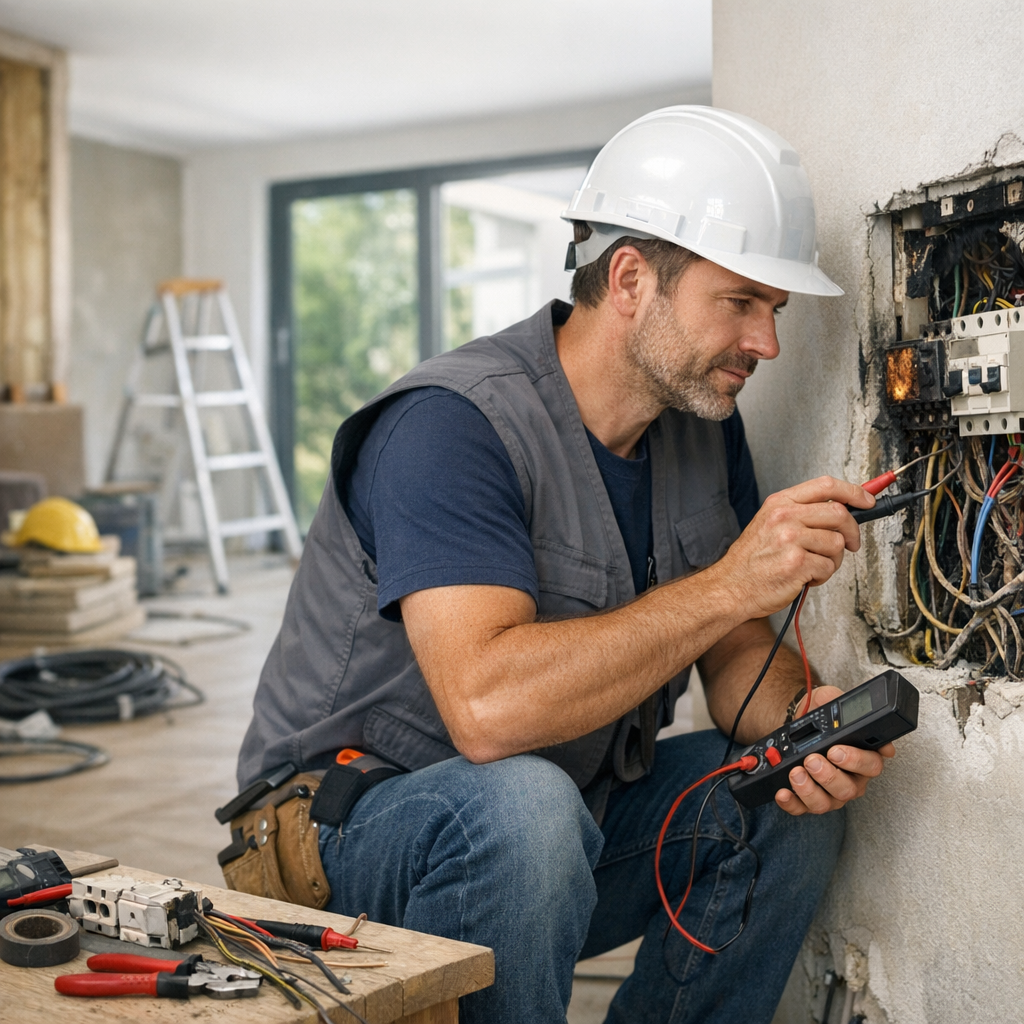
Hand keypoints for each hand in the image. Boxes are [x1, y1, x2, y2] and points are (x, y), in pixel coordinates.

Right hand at [717, 476, 873, 619]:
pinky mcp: (797, 563)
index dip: (854, 492)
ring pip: (837, 544)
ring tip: (812, 565)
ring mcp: (791, 539)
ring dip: (832, 560)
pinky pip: (829, 567)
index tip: (867, 500)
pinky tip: (804, 577)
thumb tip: (843, 509)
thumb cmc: (752, 560)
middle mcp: (785, 517)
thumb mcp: (769, 523)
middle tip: (850, 544)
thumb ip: (802, 513)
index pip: (826, 486)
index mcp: (780, 503)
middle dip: (852, 532)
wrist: (730, 587)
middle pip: (840, 513)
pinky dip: (821, 576)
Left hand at [775, 686, 894, 815]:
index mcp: (864, 758)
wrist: (796, 719)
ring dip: (809, 790)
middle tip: (812, 760)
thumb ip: (842, 703)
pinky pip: (802, 808)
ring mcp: (831, 793)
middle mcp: (851, 780)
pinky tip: (782, 792)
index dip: (855, 761)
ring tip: (795, 772)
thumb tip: (854, 712)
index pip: (871, 765)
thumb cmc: (819, 713)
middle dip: (828, 776)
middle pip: (848, 789)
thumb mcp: (830, 699)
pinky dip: (791, 803)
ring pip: (826, 803)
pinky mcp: (809, 800)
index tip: (836, 751)